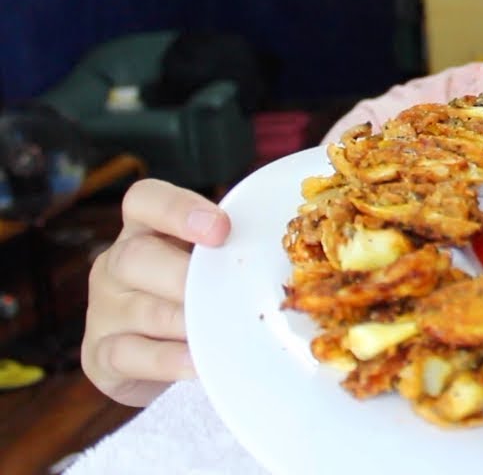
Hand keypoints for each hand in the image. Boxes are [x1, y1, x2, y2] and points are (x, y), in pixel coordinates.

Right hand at [82, 179, 229, 405]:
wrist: (152, 355)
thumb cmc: (196, 294)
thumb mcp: (209, 264)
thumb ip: (234, 252)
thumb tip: (300, 253)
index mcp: (145, 230)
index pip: (144, 200)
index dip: (178, 208)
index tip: (221, 229)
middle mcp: (116, 264)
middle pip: (135, 256)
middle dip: (183, 275)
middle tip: (224, 292)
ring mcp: (104, 310)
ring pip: (138, 308)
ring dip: (184, 320)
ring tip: (221, 331)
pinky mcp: (101, 355)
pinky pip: (128, 354)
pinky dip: (167, 360)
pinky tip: (198, 363)